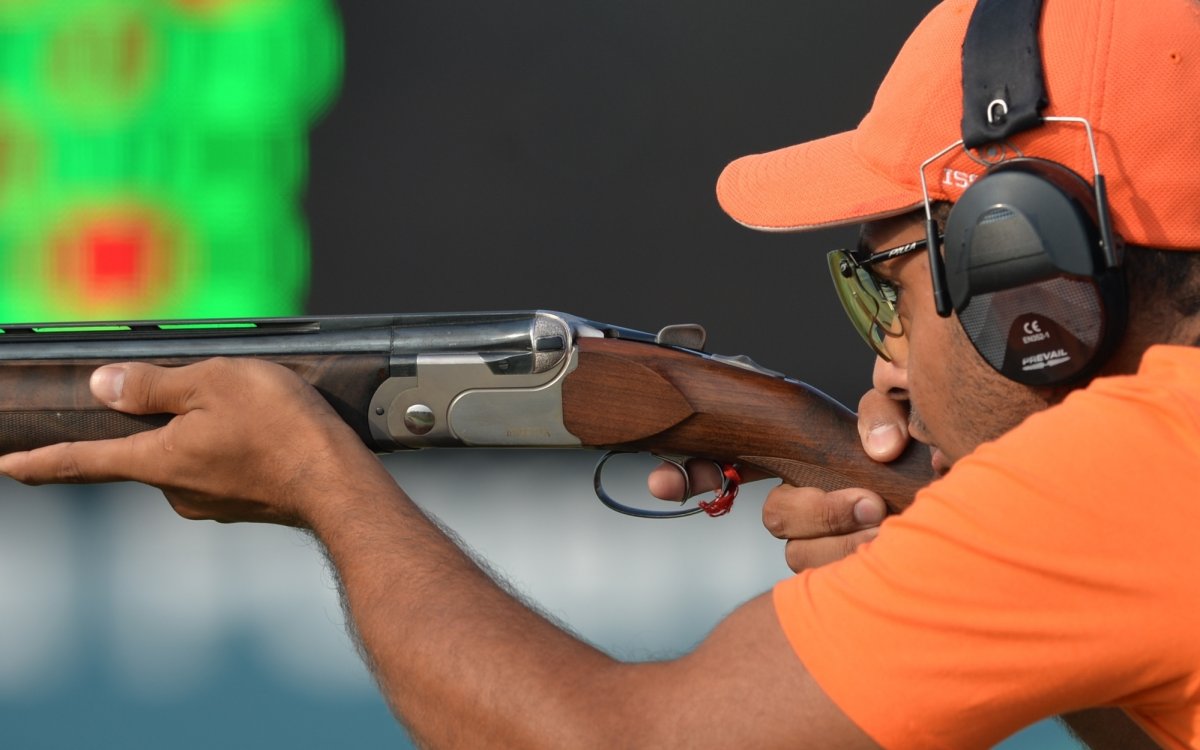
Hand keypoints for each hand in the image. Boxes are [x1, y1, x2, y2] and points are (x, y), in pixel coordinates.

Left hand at [0, 358, 392, 527]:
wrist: (340, 485)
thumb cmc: (282, 429)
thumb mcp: (212, 382)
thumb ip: (152, 386)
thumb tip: (102, 387)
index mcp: (157, 460)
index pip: (82, 462)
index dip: (39, 461)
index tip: (6, 465)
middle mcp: (176, 490)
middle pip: (146, 452)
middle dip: (160, 426)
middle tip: (205, 397)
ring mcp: (211, 503)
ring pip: (188, 460)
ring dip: (204, 436)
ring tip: (254, 412)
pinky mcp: (243, 506)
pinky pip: (221, 471)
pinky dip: (233, 451)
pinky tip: (267, 435)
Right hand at [647, 387, 911, 571]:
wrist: (952, 500)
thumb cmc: (925, 464)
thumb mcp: (902, 422)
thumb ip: (883, 419)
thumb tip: (879, 449)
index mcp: (794, 461)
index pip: (723, 467)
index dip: (689, 476)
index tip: (664, 482)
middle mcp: (800, 505)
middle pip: (778, 516)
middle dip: (821, 511)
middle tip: (867, 505)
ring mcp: (821, 546)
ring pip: (804, 556)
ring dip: (849, 545)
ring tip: (892, 532)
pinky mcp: (843, 581)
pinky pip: (830, 587)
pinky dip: (858, 569)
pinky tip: (883, 560)